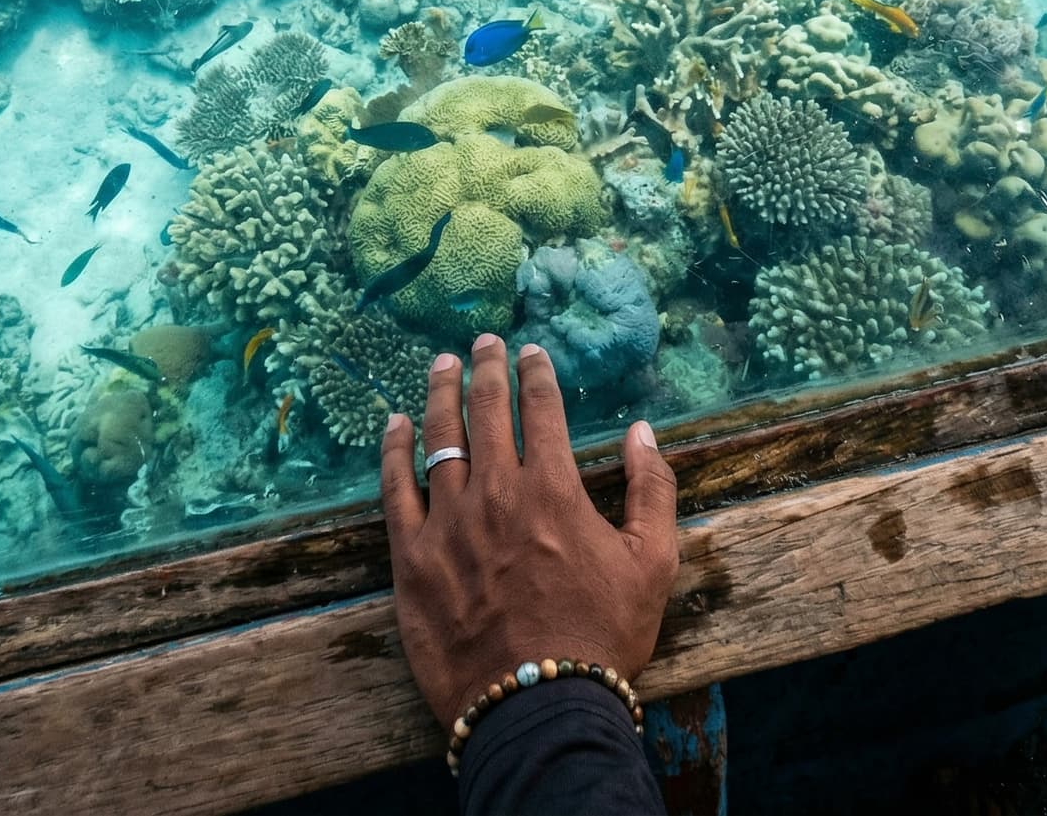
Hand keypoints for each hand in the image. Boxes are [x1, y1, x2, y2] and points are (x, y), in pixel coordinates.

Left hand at [380, 334, 679, 729]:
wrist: (537, 704)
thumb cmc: (601, 636)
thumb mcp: (653, 564)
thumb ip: (652, 490)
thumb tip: (643, 430)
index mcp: (553, 488)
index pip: (541, 409)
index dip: (535, 374)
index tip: (531, 351)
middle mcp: (496, 491)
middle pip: (486, 411)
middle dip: (486, 368)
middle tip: (483, 342)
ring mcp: (448, 521)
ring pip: (438, 438)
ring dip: (441, 394)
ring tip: (441, 364)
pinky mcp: (412, 556)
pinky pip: (395, 489)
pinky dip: (394, 450)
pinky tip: (394, 425)